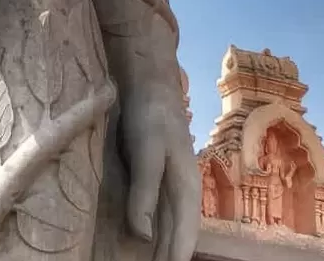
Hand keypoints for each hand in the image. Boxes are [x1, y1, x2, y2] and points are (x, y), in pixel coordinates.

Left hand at [119, 78, 200, 260]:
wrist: (147, 80)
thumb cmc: (150, 115)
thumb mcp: (147, 153)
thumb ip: (145, 193)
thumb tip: (145, 238)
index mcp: (186, 190)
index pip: (184, 239)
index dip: (173, 259)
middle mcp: (180, 192)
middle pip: (176, 236)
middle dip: (166, 257)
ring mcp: (167, 183)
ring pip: (166, 226)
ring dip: (158, 247)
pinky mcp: (152, 175)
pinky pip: (153, 211)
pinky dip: (148, 229)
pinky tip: (137, 238)